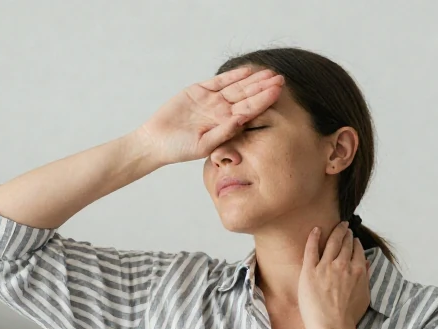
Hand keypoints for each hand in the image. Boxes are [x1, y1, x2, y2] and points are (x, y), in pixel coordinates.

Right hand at [132, 66, 283, 165]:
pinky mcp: (198, 91)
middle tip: (280, 78)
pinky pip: (218, 81)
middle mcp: (222, 111)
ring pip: (236, 87)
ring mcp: (211, 100)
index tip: (278, 92)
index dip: (264, 100)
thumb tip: (242, 120)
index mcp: (227, 125)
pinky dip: (232, 75)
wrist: (156, 141)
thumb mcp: (204, 145)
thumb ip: (223, 133)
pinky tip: (247, 71)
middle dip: (263, 87)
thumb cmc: (180, 149)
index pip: (250, 110)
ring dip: (252, 80)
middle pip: (247, 96)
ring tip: (269, 72)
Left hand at [299, 221, 370, 328]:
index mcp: (357, 271)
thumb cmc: (348, 317)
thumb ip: (365, 277)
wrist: (332, 327)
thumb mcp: (364, 296)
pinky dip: (314, 237)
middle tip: (345, 227)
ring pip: (332, 243)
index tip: (354, 239)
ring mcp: (326, 266)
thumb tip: (366, 264)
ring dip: (336, 232)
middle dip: (346, 234)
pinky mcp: (310, 271)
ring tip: (337, 226)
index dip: (356, 243)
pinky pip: (312, 249)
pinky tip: (316, 230)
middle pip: (345, 244)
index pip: (357, 251)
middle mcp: (343, 265)